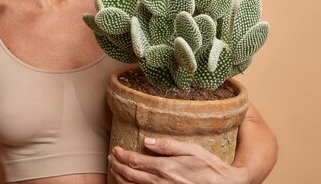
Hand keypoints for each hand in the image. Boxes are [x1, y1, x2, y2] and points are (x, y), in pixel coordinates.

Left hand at [108, 137, 249, 183]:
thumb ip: (168, 145)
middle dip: (117, 166)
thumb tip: (147, 140)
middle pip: (130, 175)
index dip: (122, 155)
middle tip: (111, 158)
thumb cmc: (209, 166)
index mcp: (165, 167)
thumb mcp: (191, 149)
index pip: (135, 161)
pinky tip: (129, 182)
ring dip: (121, 177)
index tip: (115, 149)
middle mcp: (160, 182)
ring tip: (115, 169)